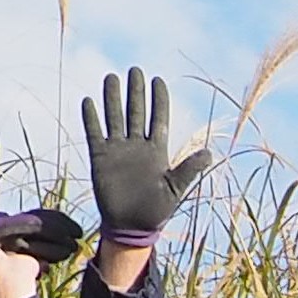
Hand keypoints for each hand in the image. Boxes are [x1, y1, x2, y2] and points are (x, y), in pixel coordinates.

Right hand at [80, 66, 215, 249]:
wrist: (131, 226)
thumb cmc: (156, 210)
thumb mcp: (176, 188)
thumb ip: (188, 169)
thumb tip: (209, 153)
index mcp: (157, 150)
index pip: (159, 118)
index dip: (159, 99)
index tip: (158, 80)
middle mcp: (137, 145)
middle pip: (136, 112)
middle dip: (135, 92)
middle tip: (135, 70)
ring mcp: (118, 150)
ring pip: (115, 117)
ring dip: (112, 98)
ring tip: (111, 77)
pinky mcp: (100, 158)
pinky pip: (95, 133)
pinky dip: (92, 118)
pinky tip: (89, 101)